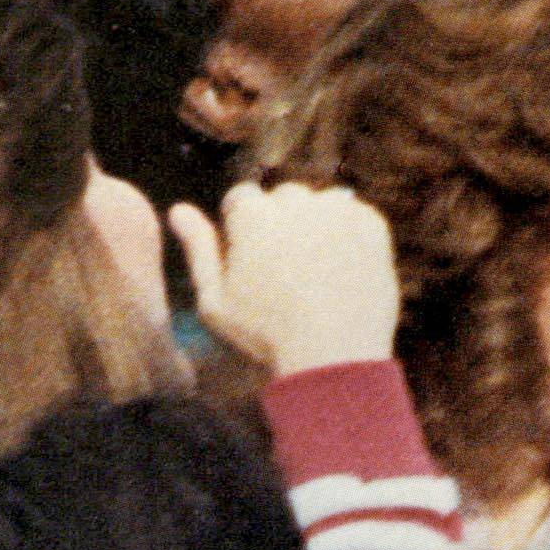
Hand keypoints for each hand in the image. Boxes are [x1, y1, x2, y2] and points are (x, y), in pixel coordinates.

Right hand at [169, 179, 402, 381]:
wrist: (334, 351)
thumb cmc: (265, 333)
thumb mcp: (215, 301)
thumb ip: (198, 249)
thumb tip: (178, 209)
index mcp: (253, 215)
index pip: (241, 198)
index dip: (241, 228)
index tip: (248, 258)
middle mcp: (296, 200)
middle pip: (283, 198)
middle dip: (279, 223)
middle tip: (283, 272)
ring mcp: (337, 208)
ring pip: (320, 205)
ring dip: (315, 226)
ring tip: (313, 275)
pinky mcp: (371, 221)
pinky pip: (354, 218)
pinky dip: (347, 238)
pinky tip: (340, 275)